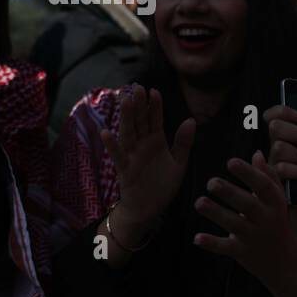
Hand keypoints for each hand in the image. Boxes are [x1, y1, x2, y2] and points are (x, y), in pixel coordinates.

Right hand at [101, 86, 194, 241]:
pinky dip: (111, 145)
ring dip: (126, 118)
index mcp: (156, 141)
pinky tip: (106, 132)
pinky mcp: (124, 169)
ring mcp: (132, 155)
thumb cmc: (162, 186)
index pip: (155, 119)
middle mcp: (142, 145)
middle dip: (139, 105)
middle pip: (140, 121)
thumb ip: (183, 142)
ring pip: (128, 133)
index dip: (154, 106)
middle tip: (137, 87)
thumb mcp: (178, 164)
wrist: (149, 209)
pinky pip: (118, 155)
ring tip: (125, 101)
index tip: (154, 91)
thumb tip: (191, 120)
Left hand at [194, 151, 296, 285]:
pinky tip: (197, 238)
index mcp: (274, 203)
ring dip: (216, 214)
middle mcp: (265, 219)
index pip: (263, 186)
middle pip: (248, 205)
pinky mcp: (241, 252)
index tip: (231, 162)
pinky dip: (211, 243)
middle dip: (230, 193)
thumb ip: (267, 176)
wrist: (283, 261)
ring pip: (234, 225)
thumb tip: (257, 153)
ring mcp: (253, 237)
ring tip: (199, 202)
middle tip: (211, 182)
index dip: (248, 173)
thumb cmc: (276, 221)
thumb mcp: (277, 199)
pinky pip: (225, 248)